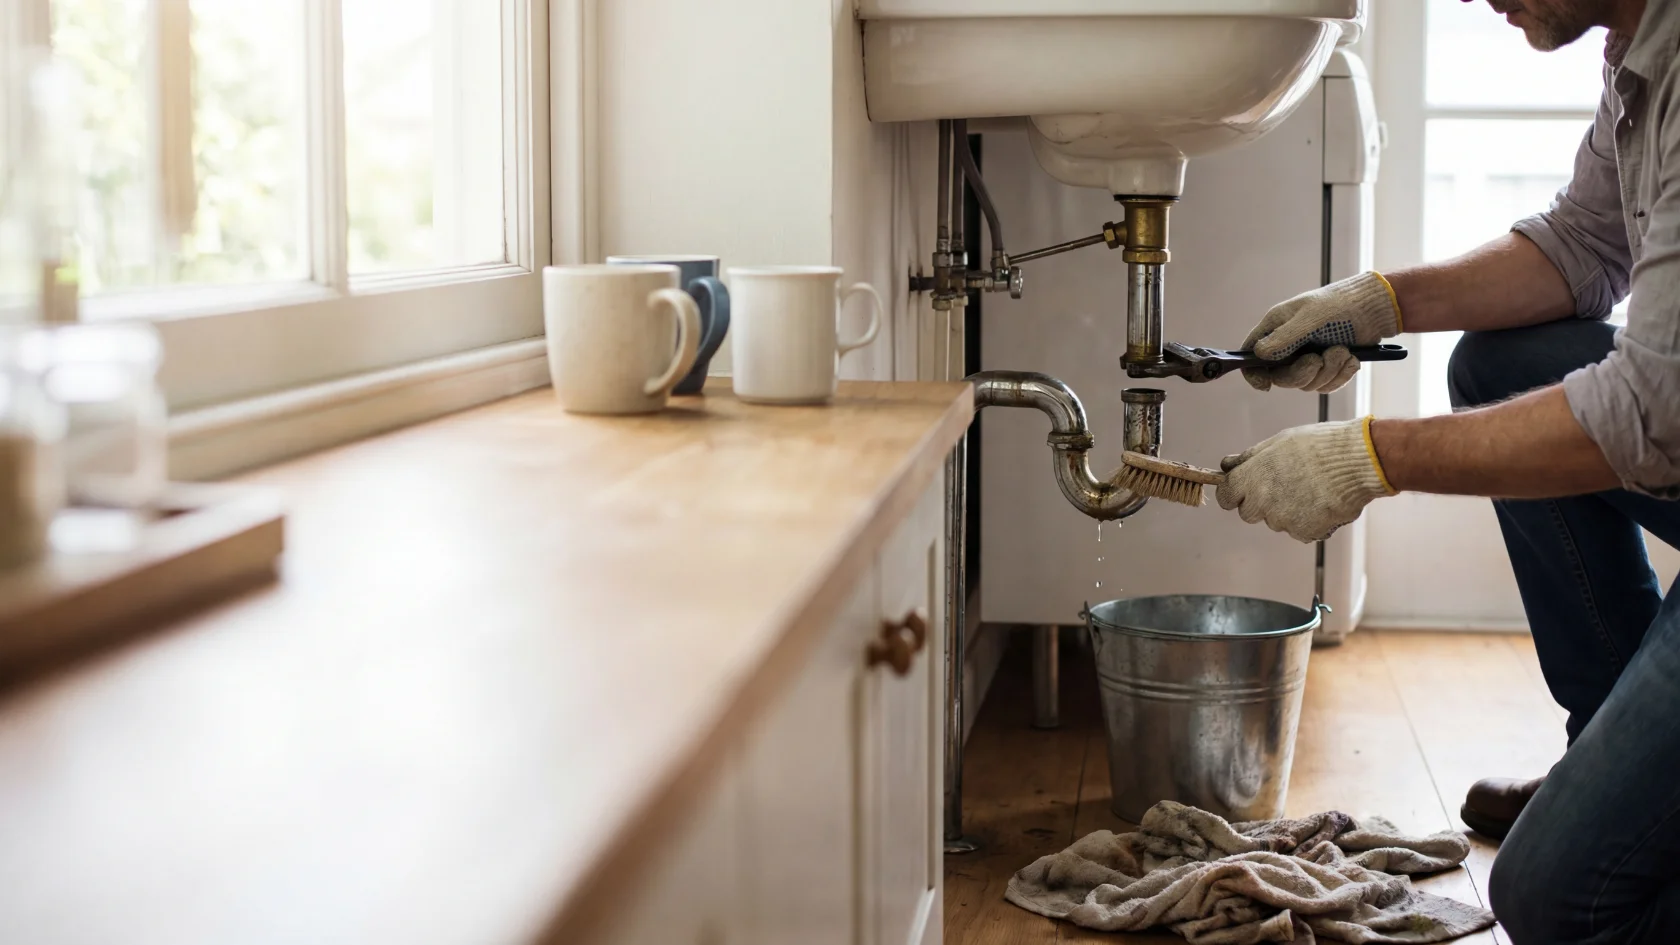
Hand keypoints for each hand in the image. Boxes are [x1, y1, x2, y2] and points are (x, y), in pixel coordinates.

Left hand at [1217, 417, 1396, 541]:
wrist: (1357, 462)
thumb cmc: (1318, 446)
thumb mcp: (1278, 442)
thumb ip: (1249, 458)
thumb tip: (1227, 465)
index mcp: (1251, 479)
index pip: (1225, 496)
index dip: (1234, 492)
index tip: (1243, 489)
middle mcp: (1262, 503)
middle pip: (1248, 512)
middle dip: (1259, 502)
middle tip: (1283, 485)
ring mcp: (1283, 521)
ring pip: (1276, 520)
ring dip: (1286, 510)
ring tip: (1310, 488)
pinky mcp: (1304, 532)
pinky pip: (1299, 529)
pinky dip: (1308, 520)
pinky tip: (1321, 500)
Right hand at [1242, 272, 1402, 392]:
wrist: (1374, 309)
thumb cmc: (1339, 305)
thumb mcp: (1309, 319)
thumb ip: (1283, 338)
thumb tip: (1258, 354)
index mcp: (1276, 328)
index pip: (1252, 354)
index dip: (1253, 373)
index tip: (1266, 385)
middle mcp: (1288, 345)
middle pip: (1281, 377)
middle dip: (1301, 373)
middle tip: (1318, 360)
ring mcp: (1308, 358)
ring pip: (1306, 384)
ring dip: (1328, 371)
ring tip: (1343, 351)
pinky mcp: (1328, 367)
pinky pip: (1326, 385)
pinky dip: (1341, 375)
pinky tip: (1351, 359)